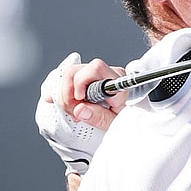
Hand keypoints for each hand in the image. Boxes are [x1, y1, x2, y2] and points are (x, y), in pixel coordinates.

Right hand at [35, 52, 126, 174]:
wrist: (133, 116)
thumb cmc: (126, 118)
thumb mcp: (116, 123)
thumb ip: (99, 117)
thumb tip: (79, 109)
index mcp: (117, 80)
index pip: (95, 68)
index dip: (81, 83)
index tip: (79, 101)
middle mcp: (105, 73)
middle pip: (75, 71)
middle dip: (67, 92)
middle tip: (73, 111)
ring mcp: (93, 75)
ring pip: (68, 74)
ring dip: (62, 94)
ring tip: (71, 110)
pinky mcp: (84, 80)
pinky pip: (65, 79)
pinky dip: (58, 90)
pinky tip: (56, 101)